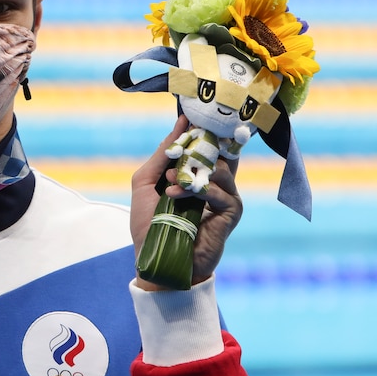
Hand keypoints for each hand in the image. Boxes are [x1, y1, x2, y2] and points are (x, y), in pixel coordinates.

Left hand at [130, 115, 242, 289]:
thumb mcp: (146, 183)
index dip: (202, 130)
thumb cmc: (148, 224)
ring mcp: (224, 198)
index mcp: (195, 174)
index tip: (192, 115)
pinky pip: (223, 193)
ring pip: (222, 169)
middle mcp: (213, 183)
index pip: (206, 144)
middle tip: (188, 140)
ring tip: (171, 181)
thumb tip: (180, 123)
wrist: (156, 260)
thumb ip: (162, 154)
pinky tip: (177, 196)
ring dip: (194, 171)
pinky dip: (199, 191)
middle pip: (220, 152)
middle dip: (202, 145)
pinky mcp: (230, 214)